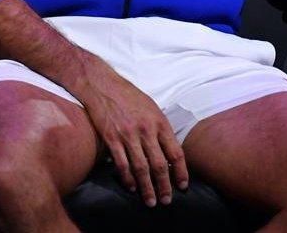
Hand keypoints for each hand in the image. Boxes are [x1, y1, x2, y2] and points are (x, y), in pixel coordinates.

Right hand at [77, 54, 188, 206]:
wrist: (103, 85)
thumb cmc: (130, 96)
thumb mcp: (152, 108)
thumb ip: (160, 129)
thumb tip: (168, 150)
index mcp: (160, 122)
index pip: (175, 152)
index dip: (181, 172)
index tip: (183, 185)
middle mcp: (146, 130)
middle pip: (159, 165)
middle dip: (164, 186)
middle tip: (166, 200)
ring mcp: (128, 135)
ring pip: (141, 169)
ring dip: (147, 188)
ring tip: (151, 201)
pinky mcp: (111, 139)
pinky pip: (121, 165)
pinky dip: (127, 179)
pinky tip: (131, 187)